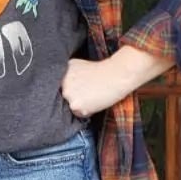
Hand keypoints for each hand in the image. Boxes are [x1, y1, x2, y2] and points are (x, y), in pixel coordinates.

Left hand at [61, 46, 176, 118]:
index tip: (86, 87)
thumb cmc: (105, 70)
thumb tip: (70, 86)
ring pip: (72, 106)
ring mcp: (68, 94)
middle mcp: (63, 82)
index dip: (76, 89)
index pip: (65, 87)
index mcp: (64, 70)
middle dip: (78, 97)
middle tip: (92, 92)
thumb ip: (72, 75)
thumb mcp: (82, 65)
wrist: (117, 75)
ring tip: (94, 96)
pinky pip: (79, 114)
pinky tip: (96, 101)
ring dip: (82, 105)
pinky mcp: (75, 104)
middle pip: (67, 97)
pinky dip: (88, 111)